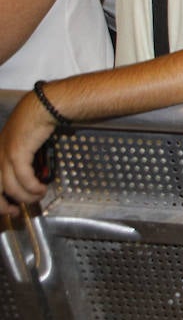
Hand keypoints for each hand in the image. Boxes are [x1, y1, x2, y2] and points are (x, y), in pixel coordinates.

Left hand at [0, 94, 57, 215]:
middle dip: (4, 206)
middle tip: (15, 212)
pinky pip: (23, 178)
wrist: (41, 108)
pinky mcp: (17, 153)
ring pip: (11, 187)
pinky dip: (32, 187)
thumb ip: (21, 161)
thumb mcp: (23, 145)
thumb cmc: (35, 123)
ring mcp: (5, 156)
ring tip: (38, 196)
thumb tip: (29, 177)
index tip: (10, 208)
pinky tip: (40, 188)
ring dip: (26, 196)